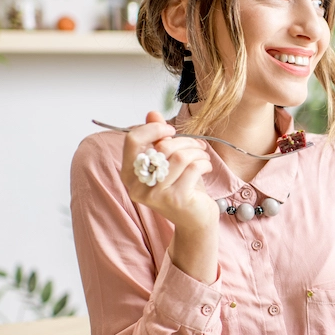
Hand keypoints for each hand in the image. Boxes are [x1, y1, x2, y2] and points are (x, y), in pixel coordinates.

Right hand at [120, 111, 217, 231]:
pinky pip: (193, 168)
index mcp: (129, 173)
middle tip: (198, 145)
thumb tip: (152, 113)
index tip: (170, 130)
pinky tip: (206, 167)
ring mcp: (155, 194)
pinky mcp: (176, 199)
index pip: (132, 140)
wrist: (195, 220)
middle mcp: (137, 185)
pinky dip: (204, 163)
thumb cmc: (180, 187)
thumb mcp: (167, 162)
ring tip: (203, 155)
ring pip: (179, 157)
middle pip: (161, 147)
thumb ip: (157, 138)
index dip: (153, 129)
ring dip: (197, 152)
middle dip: (185, 141)